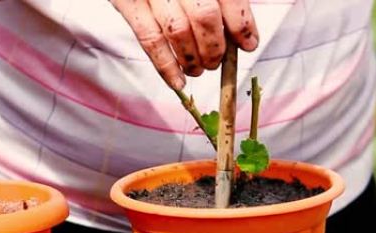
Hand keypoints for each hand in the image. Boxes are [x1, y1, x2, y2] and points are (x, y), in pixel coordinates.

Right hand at [111, 0, 258, 88]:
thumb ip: (223, 0)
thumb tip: (242, 35)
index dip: (241, 25)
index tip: (248, 43)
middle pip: (205, 17)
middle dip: (215, 47)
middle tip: (216, 61)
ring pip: (178, 32)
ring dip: (193, 59)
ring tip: (198, 69)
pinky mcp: (127, 2)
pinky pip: (150, 40)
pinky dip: (166, 67)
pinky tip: (178, 82)